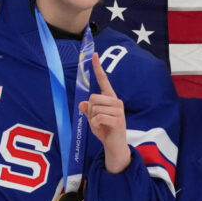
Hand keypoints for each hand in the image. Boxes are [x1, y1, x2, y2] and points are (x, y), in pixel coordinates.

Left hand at [78, 54, 130, 173]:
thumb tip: (82, 104)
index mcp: (110, 98)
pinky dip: (96, 125)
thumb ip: (88, 110)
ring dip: (93, 119)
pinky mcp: (117, 120)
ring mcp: (118, 111)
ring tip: (100, 125)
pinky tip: (102, 129)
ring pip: (94, 108)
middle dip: (90, 110)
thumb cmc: (104, 130)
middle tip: (96, 119)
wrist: (115, 146)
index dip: (98, 68)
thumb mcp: (92, 119)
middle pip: (93, 97)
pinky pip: (98, 118)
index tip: (94, 54)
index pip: (104, 80)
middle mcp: (116, 102)